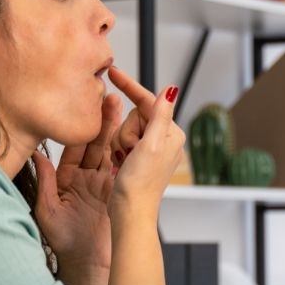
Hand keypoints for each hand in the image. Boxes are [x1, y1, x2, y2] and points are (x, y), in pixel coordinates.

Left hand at [34, 94, 123, 284]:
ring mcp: (103, 184)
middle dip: (101, 120)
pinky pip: (121, 167)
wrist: (87, 264)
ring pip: (109, 151)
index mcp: (67, 180)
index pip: (73, 147)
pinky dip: (125, 149)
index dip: (78, 126)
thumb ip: (45, 182)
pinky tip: (132, 131)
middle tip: (108, 97)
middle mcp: (86, 179)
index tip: (82, 106)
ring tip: (121, 106)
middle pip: (94, 143)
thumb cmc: (63, 242)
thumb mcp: (47, 210)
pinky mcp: (116, 192)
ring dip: (115, 129)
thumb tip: (36, 155)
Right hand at [106, 66, 184, 220]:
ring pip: (125, 129)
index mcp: (171, 134)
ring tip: (124, 161)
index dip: (129, 87)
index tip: (113, 72)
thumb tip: (171, 89)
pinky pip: (121, 142)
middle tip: (127, 151)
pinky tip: (121, 165)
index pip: (149, 102)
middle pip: (134, 116)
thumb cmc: (140, 184)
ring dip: (120, 144)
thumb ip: (160, 115)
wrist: (130, 212)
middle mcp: (164, 140)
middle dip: (125, 131)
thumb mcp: (151, 145)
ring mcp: (151, 150)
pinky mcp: (139, 159)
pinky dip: (117, 151)